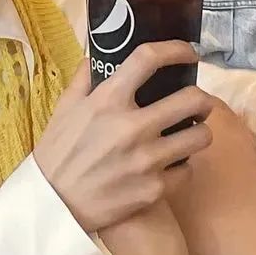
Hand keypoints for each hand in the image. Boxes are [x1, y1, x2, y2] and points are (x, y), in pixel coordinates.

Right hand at [34, 43, 213, 233]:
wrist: (53, 205)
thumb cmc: (57, 152)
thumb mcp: (64, 108)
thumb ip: (84, 78)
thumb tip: (98, 56)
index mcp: (108, 100)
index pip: (148, 59)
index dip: (175, 49)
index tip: (187, 53)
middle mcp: (132, 126)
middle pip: (191, 100)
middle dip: (202, 98)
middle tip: (198, 103)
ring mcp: (147, 160)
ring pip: (200, 137)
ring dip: (199, 132)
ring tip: (191, 134)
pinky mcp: (154, 189)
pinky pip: (187, 170)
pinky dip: (182, 166)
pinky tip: (172, 165)